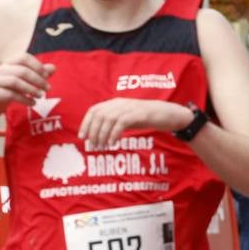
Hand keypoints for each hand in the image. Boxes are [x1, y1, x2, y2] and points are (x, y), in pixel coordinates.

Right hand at [0, 53, 55, 119]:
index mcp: (8, 63)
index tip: (47, 75)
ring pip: (15, 81)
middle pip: (22, 70)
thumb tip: (54, 68)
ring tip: (41, 96)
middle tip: (48, 88)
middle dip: (38, 79)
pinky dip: (25, 99)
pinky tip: (33, 103)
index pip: (23, 57)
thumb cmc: (9, 91)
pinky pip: (11, 94)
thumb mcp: (24, 82)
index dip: (37, 65)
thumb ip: (38, 74)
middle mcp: (0, 69)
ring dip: (31, 89)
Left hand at [77, 98, 191, 147]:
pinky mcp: (137, 113)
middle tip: (93, 146)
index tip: (83, 137)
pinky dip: (114, 134)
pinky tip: (113, 143)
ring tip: (102, 147)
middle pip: (99, 115)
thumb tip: (97, 135)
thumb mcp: (125, 119)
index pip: (94, 110)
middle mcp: (119, 103)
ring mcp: (129, 107)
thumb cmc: (144, 118)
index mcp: (114, 103)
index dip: (86, 123)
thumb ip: (113, 123)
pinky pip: (121, 123)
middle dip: (93, 132)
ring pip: (108, 119)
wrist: (165, 114)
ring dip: (103, 135)